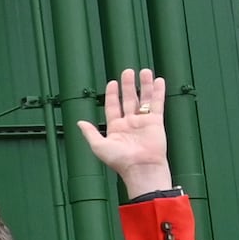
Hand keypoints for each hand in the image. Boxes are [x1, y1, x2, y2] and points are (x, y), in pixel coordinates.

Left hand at [76, 67, 174, 196]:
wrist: (140, 167)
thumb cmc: (120, 160)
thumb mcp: (99, 146)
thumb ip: (90, 133)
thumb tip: (79, 123)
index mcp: (115, 128)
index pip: (113, 106)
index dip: (112, 94)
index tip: (112, 82)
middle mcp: (130, 123)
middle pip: (128, 99)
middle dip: (128, 85)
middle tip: (128, 71)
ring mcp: (143, 122)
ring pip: (144, 99)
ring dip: (144, 85)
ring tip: (144, 71)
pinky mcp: (156, 122)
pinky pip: (157, 104)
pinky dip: (158, 92)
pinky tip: (159, 81)